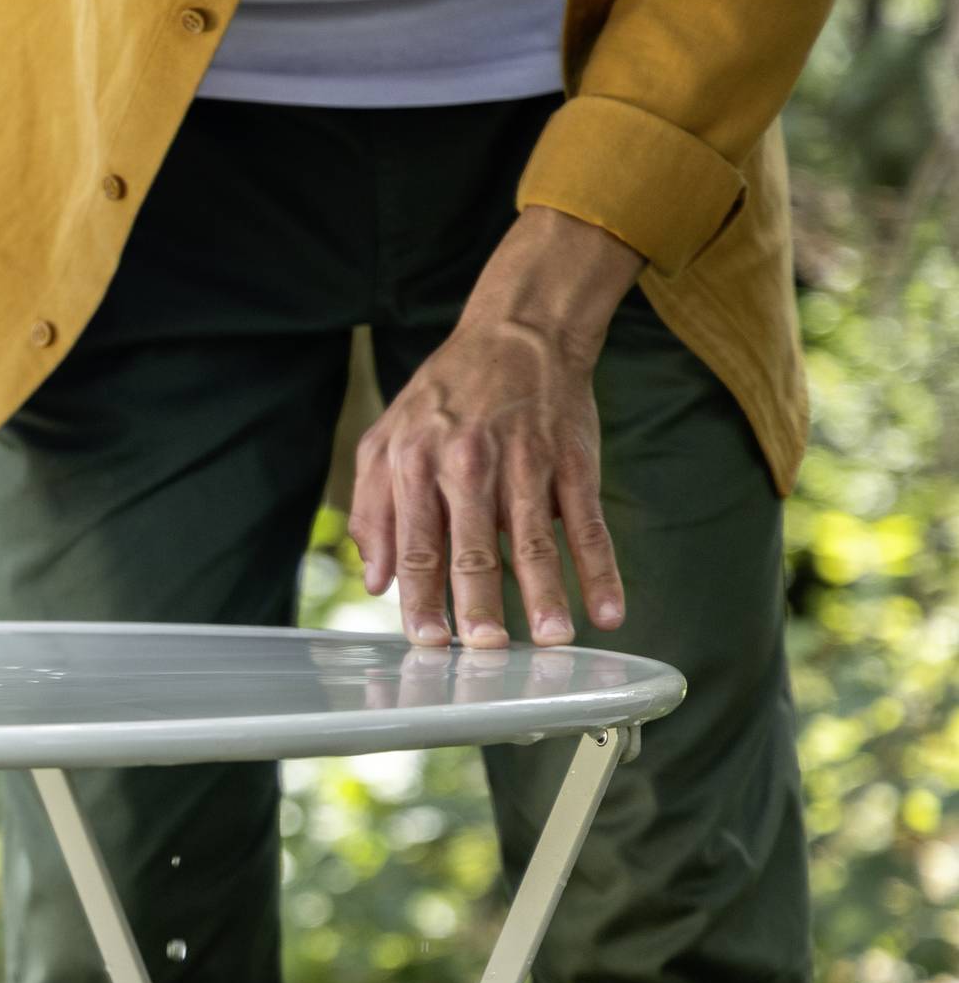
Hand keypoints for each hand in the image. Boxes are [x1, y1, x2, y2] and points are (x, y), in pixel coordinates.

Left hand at [350, 206, 643, 647]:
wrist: (517, 331)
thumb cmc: (444, 395)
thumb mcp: (386, 439)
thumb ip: (373, 510)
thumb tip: (374, 581)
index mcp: (415, 464)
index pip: (415, 545)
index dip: (421, 598)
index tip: (428, 643)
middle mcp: (467, 465)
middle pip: (472, 549)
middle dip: (477, 605)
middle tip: (484, 651)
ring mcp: (524, 462)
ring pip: (533, 541)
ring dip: (545, 595)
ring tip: (550, 641)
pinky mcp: (572, 459)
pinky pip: (588, 522)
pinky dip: (601, 569)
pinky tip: (609, 610)